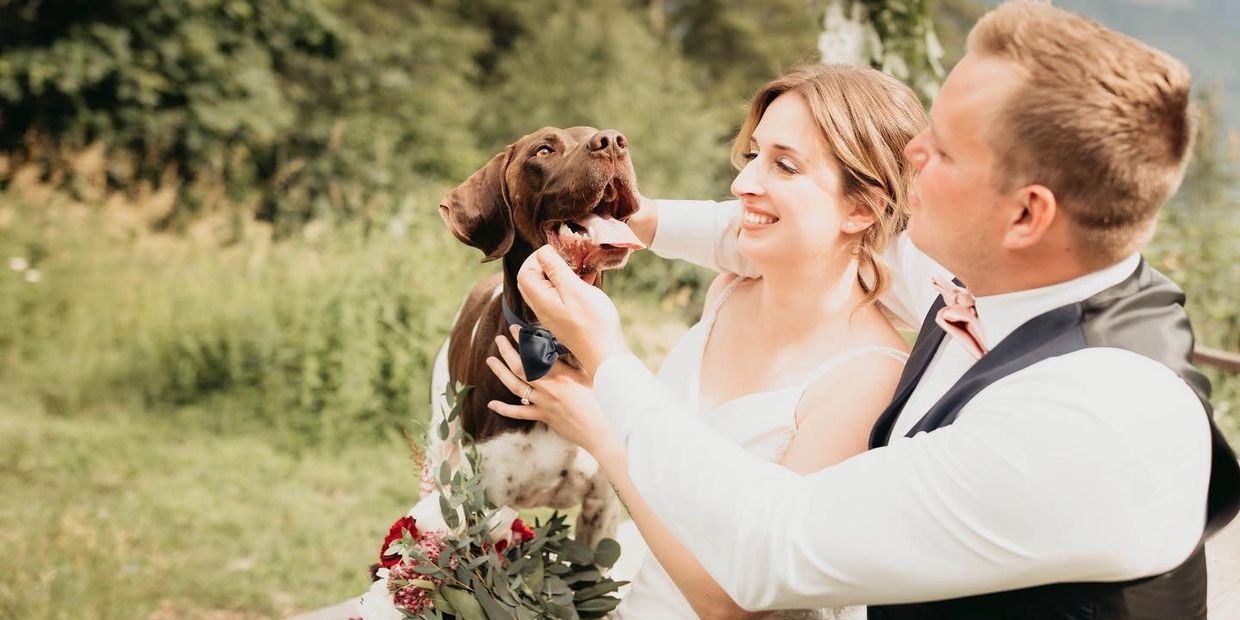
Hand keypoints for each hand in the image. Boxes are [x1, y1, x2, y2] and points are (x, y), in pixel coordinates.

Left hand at [486, 326, 620, 455]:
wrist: (602, 430)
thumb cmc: (603, 401)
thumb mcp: (591, 375)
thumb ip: (577, 360)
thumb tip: (568, 344)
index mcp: (561, 375)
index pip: (536, 352)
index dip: (522, 339)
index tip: (513, 328)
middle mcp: (549, 388)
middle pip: (520, 367)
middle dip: (507, 351)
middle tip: (498, 340)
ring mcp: (544, 403)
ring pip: (515, 386)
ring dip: (500, 372)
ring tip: (491, 360)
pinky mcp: (544, 416)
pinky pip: (519, 413)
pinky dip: (504, 409)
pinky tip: (491, 404)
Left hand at [517, 245, 629, 374]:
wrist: (605, 354)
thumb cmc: (592, 321)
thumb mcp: (574, 289)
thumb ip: (555, 269)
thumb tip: (541, 251)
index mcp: (540, 299)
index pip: (524, 272)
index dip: (536, 258)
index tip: (557, 253)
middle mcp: (542, 308)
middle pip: (533, 280)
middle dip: (547, 265)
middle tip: (567, 259)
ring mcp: (553, 315)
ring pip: (547, 288)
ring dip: (560, 275)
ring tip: (579, 269)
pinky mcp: (564, 319)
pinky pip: (559, 297)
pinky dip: (569, 286)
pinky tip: (587, 282)